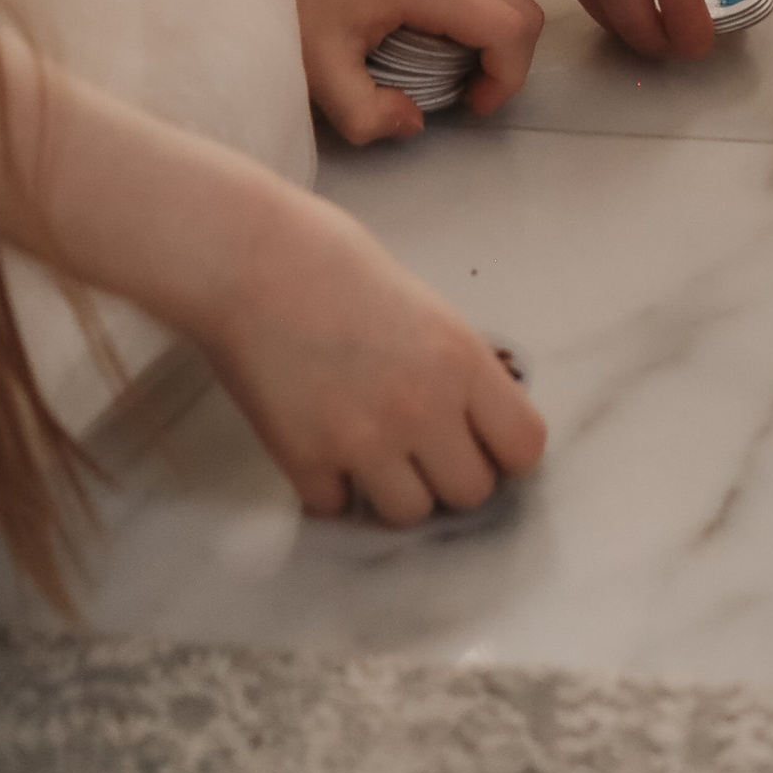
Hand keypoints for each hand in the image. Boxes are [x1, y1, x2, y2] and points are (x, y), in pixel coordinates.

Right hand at [198, 175, 546, 524]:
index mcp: (460, 359)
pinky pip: (339, 509)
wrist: (248, 257)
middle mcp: (422, 408)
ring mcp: (363, 443)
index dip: (504, 450)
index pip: (524, 447)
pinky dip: (333, 487)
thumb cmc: (333, 260)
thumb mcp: (423, 306)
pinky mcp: (306, 463)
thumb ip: (453, 367)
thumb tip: (473, 421)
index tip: (481, 440)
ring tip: (371, 446)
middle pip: (471, 494)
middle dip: (449, 474)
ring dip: (394, 489)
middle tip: (422, 444)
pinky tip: (321, 442)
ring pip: (409, 515)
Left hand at [266, 0, 543, 139]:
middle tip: (465, 90)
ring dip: (498, 37)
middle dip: (509, 62)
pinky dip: (484, 13)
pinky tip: (440, 32)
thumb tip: (414, 122)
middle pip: (524, 8)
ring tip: (451, 65)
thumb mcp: (320, 70)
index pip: (510, 27)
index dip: (506, 78)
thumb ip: (367, 115)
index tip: (468, 104)